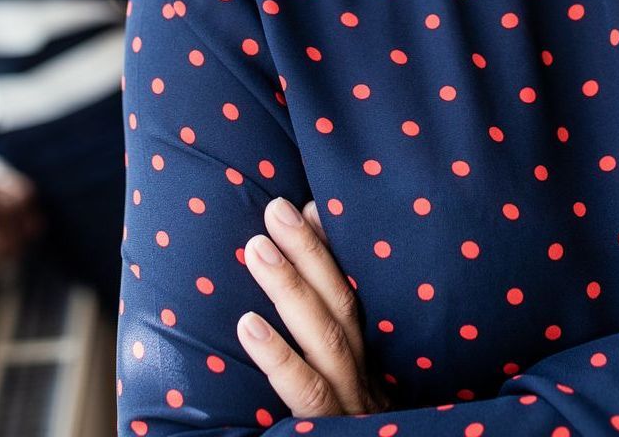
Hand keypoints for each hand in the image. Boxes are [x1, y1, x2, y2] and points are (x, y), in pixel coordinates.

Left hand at [240, 196, 386, 416]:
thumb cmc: (338, 434)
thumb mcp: (342, 388)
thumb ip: (331, 338)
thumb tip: (302, 266)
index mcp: (369, 364)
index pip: (356, 295)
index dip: (333, 250)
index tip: (307, 204)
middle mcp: (368, 381)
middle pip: (343, 307)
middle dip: (311, 253)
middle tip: (275, 208)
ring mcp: (351, 409)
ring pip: (327, 341)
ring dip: (293, 289)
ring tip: (257, 247)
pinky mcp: (328, 434)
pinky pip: (306, 397)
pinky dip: (279, 358)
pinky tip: (249, 324)